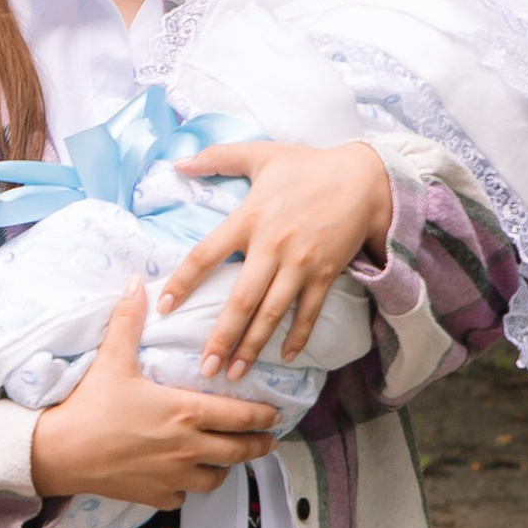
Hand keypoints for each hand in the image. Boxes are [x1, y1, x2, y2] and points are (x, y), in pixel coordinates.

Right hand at [28, 287, 282, 507]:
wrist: (60, 453)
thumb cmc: (90, 406)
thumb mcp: (112, 359)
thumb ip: (128, 320)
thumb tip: (135, 283)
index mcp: (186, 412)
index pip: (241, 416)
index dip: (263, 416)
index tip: (275, 414)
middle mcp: (188, 447)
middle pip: (239, 451)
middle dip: (259, 445)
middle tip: (268, 441)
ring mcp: (174, 476)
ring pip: (216, 478)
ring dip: (224, 468)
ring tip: (226, 460)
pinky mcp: (156, 495)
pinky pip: (184, 496)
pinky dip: (188, 488)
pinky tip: (182, 478)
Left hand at [160, 141, 394, 378]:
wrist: (364, 177)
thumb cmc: (307, 166)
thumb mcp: (260, 154)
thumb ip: (217, 157)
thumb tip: (178, 162)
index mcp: (249, 218)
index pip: (205, 255)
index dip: (183, 282)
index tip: (164, 307)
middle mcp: (272, 246)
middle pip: (241, 300)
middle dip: (221, 337)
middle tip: (205, 367)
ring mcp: (301, 264)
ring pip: (272, 314)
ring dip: (252, 347)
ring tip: (235, 373)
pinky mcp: (326, 274)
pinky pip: (308, 313)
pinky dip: (297, 337)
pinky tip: (284, 358)